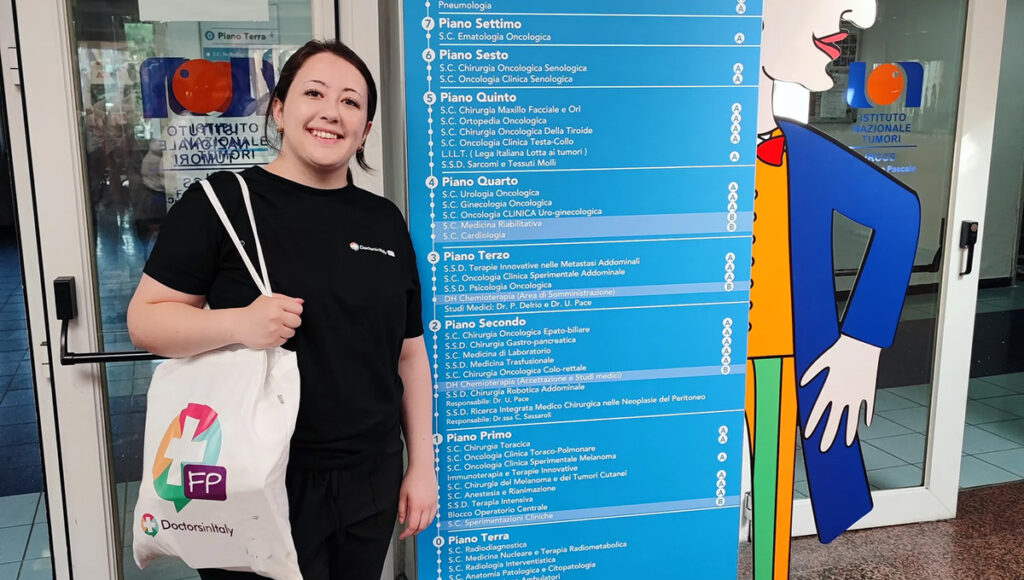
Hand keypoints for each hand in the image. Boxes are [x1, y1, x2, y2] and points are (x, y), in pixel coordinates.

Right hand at [233, 293, 302, 348]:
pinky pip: (284, 341)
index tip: (289, 312)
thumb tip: (301, 301)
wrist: (238, 325)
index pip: (298, 309)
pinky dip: (279, 338)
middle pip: (297, 321)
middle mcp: (276, 316)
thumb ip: (286, 299)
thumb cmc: (253, 312)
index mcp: (276, 304)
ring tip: (274, 327)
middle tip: (282, 320)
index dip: (294, 311)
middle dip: (291, 321)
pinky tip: (271, 333)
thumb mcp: (268, 299)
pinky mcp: (272, 341)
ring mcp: (274, 330)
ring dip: (285, 330)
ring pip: (292, 332)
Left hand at [398, 463, 437, 539]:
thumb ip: (402, 509)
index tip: (402, 535)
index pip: (413, 526)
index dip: (407, 533)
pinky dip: (428, 521)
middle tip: (408, 534)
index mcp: (417, 506)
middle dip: (414, 533)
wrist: (422, 468)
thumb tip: (402, 520)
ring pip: (429, 523)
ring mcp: (432, 504)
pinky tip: (424, 521)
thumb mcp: (402, 494)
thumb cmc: (412, 478)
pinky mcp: (436, 500)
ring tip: (415, 529)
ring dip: (422, 528)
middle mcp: (426, 506)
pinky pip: (433, 515)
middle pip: (422, 526)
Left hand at [800, 334, 880, 452]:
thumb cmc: (840, 349)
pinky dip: (867, 416)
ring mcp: (856, 395)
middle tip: (824, 448)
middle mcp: (842, 395)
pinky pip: (868, 408)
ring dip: (849, 432)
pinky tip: (865, 425)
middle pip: (834, 420)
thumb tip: (801, 383)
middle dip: (828, 435)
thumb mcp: (821, 361)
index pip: (818, 411)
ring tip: (846, 443)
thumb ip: (811, 373)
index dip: (813, 424)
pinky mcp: (869, 391)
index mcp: (829, 388)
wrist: (862, 343)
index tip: (808, 435)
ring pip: (852, 419)